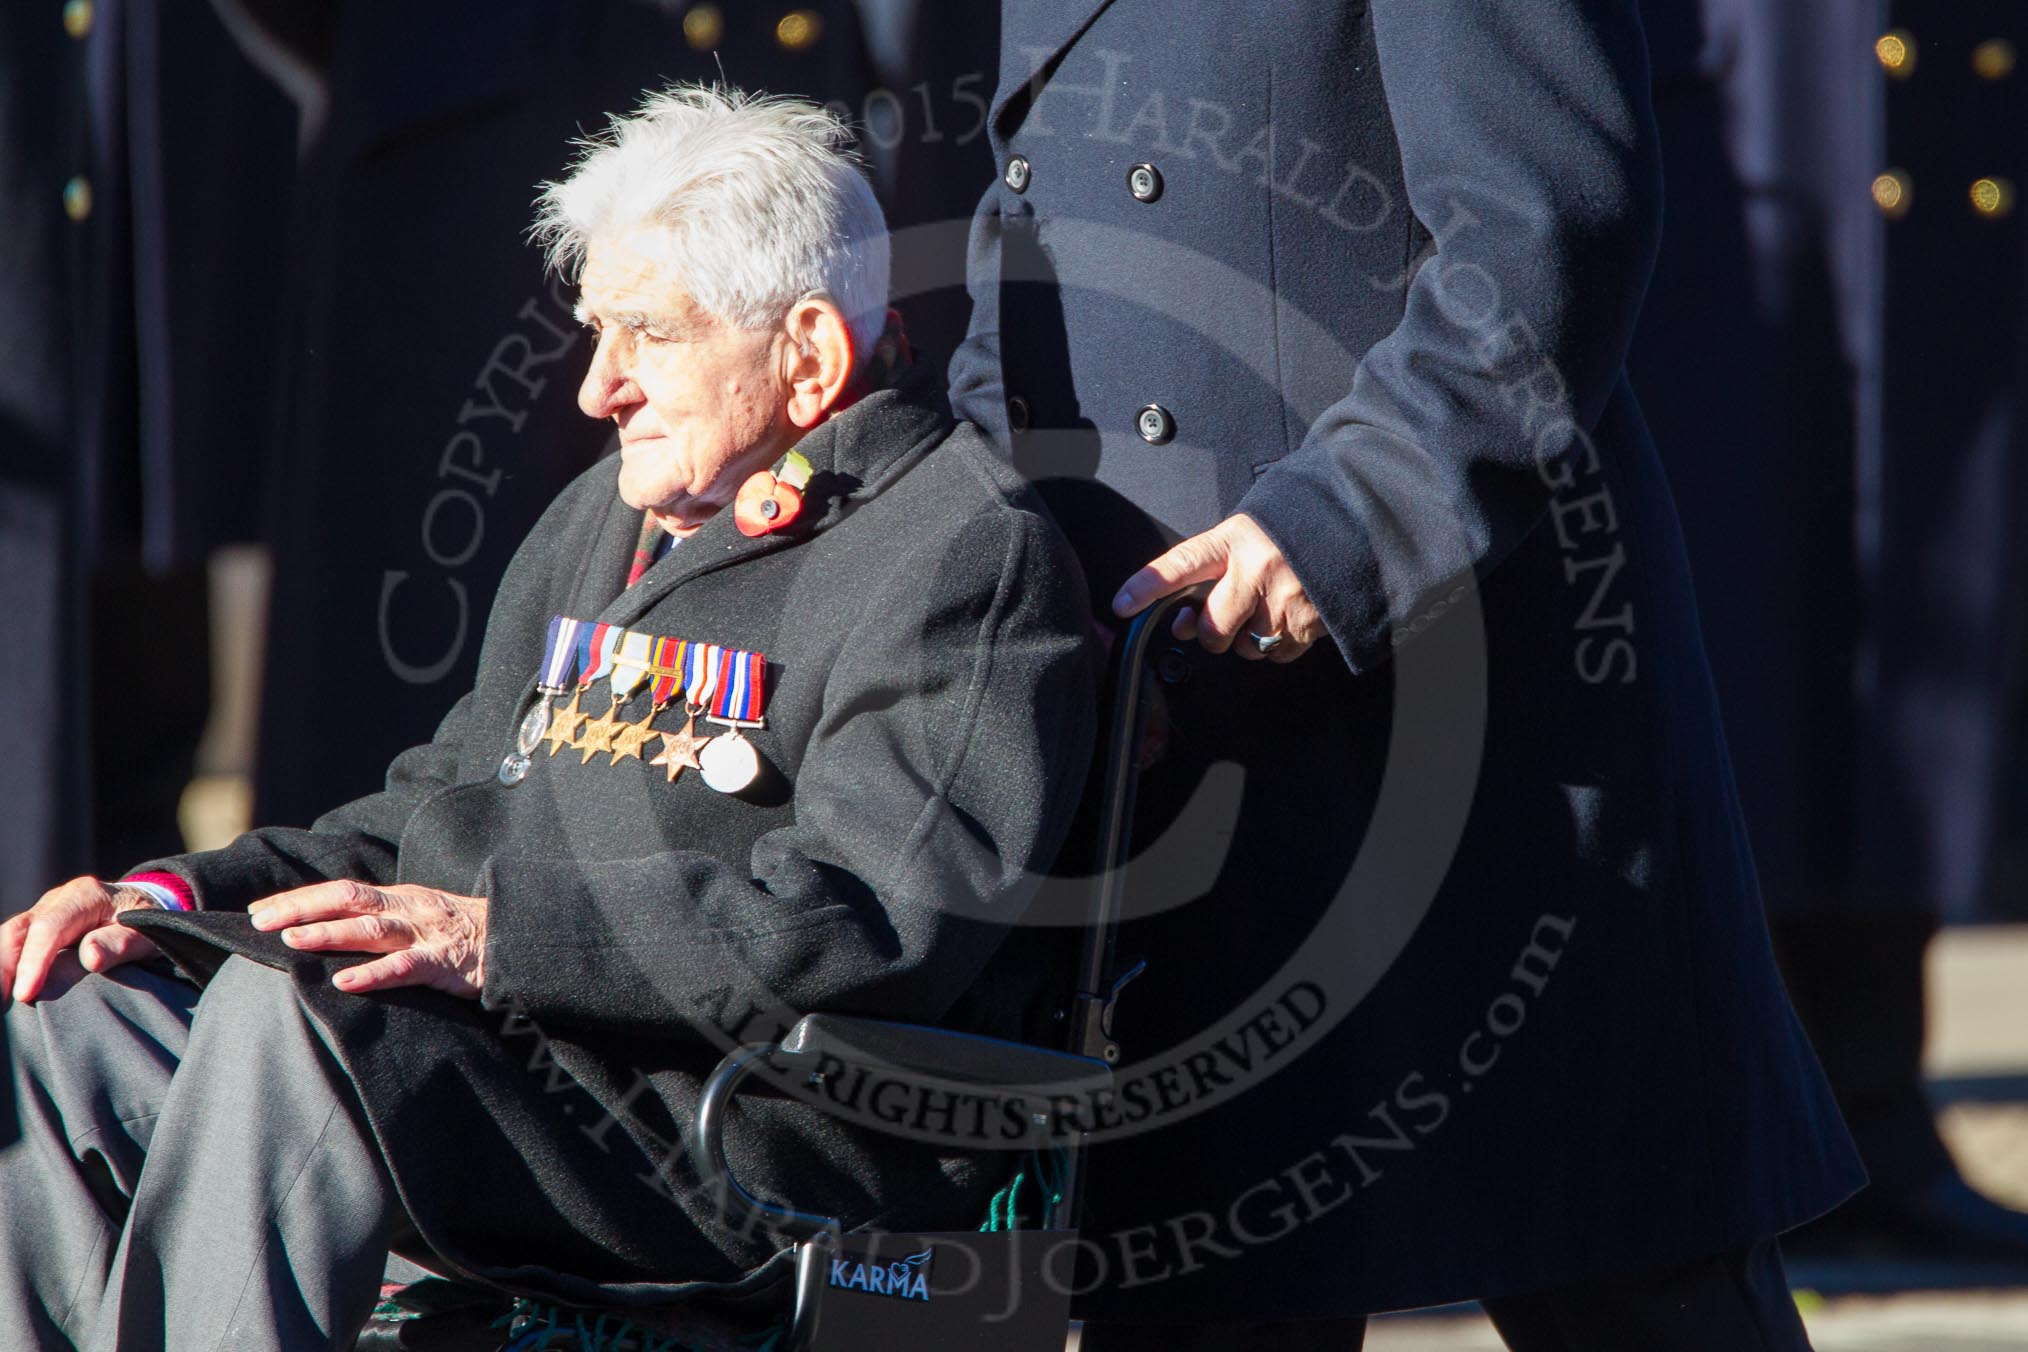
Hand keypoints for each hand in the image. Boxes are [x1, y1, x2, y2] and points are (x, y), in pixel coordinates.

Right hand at [2, 876, 163, 1003]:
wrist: (143, 905)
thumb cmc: (146, 923)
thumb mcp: (147, 933)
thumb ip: (121, 944)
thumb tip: (90, 958)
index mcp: (85, 895)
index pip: (50, 927)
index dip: (34, 961)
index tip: (25, 994)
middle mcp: (57, 900)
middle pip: (18, 931)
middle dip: (5, 967)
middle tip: (3, 1004)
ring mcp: (43, 911)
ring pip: (9, 937)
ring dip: (2, 969)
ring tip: (1, 1004)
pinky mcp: (36, 927)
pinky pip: (13, 944)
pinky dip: (5, 966)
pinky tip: (5, 990)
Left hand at [250, 881, 489, 998]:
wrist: (519, 939)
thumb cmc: (467, 935)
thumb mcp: (423, 918)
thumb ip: (385, 921)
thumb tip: (334, 930)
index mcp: (400, 898)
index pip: (341, 891)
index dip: (300, 899)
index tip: (260, 911)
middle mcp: (408, 909)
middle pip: (348, 899)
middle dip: (301, 908)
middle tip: (260, 921)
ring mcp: (426, 934)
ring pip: (370, 929)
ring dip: (328, 933)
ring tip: (291, 942)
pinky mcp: (444, 963)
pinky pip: (404, 968)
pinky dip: (373, 974)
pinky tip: (344, 982)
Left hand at [1111, 513, 1325, 662]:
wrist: (1356, 520)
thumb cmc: (1295, 528)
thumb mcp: (1249, 532)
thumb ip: (1216, 569)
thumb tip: (1185, 623)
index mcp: (1236, 539)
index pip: (1181, 564)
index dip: (1148, 586)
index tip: (1121, 604)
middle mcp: (1258, 569)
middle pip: (1212, 630)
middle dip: (1213, 634)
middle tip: (1226, 619)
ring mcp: (1287, 597)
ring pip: (1247, 647)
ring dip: (1251, 640)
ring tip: (1268, 609)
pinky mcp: (1312, 621)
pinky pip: (1279, 654)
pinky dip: (1281, 645)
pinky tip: (1291, 618)